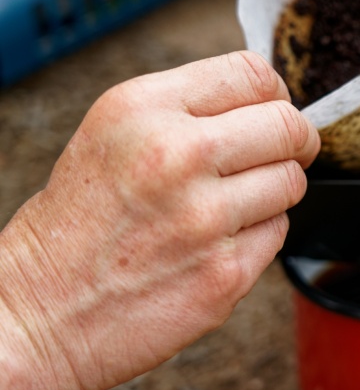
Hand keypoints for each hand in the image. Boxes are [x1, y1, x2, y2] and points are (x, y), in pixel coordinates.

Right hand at [0, 51, 318, 389]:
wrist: (36, 316)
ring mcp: (205, 218)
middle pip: (289, 126)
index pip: (253, 73)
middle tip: (281, 155)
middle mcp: (178, 155)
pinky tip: (215, 244)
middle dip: (293, 141)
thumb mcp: (112, 135)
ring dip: (273, 192)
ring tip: (227, 207)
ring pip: (292, 182)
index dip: (275, 93)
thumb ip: (188, 110)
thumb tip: (267, 101)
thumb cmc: (75, 225)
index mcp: (144, 109)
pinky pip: (278, 233)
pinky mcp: (225, 273)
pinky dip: (259, 236)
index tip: (273, 111)